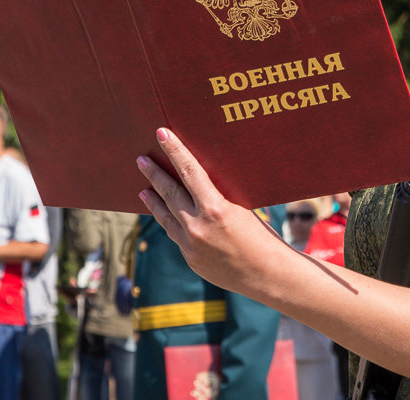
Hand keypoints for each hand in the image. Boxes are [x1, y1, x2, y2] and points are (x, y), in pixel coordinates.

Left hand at [136, 128, 286, 292]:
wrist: (268, 275)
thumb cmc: (263, 236)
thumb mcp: (242, 208)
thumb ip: (216, 197)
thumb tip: (197, 182)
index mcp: (214, 208)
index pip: (188, 171)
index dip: (174, 150)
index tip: (161, 134)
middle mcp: (197, 226)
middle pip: (169, 193)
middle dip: (154, 174)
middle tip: (141, 159)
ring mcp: (190, 246)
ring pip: (165, 217)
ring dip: (154, 201)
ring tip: (143, 190)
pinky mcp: (190, 259)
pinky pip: (177, 236)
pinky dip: (171, 223)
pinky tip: (167, 217)